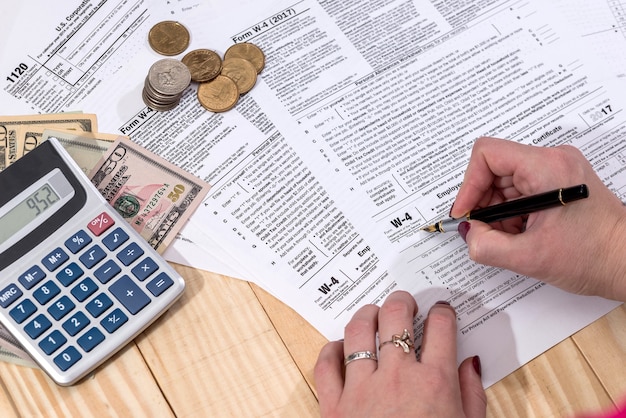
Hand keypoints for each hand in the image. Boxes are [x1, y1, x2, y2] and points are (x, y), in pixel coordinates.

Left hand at [314, 291, 485, 417]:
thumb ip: (472, 395)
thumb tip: (470, 364)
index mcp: (435, 383)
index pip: (441, 327)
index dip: (443, 311)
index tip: (442, 309)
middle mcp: (397, 377)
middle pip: (396, 317)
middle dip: (402, 301)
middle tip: (405, 301)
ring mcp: (361, 388)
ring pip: (359, 330)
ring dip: (367, 314)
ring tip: (373, 313)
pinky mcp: (333, 405)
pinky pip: (325, 364)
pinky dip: (331, 349)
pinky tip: (339, 346)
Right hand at [451, 137, 625, 300]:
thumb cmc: (595, 256)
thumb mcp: (530, 257)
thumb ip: (486, 245)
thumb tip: (467, 232)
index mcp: (547, 168)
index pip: (488, 154)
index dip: (469, 184)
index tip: (467, 211)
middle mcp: (553, 160)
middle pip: (495, 168)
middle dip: (484, 202)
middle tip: (485, 231)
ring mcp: (557, 170)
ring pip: (505, 180)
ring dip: (498, 211)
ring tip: (509, 237)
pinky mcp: (558, 181)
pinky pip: (520, 189)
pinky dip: (511, 212)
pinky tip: (521, 233)